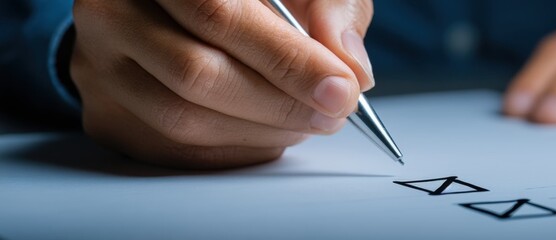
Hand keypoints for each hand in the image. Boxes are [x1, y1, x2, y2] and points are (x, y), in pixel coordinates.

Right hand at [70, 0, 373, 168]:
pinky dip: (236, 150)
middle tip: (333, 112)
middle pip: (196, 74)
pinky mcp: (104, 110)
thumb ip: (330, 9)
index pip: (220, 15)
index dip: (287, 60)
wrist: (172, 9)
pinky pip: (173, 149)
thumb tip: (351, 68)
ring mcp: (100, 62)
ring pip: (182, 118)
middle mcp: (115, 10)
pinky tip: (271, 133)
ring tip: (308, 122)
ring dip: (261, 132)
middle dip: (280, 104)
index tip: (341, 89)